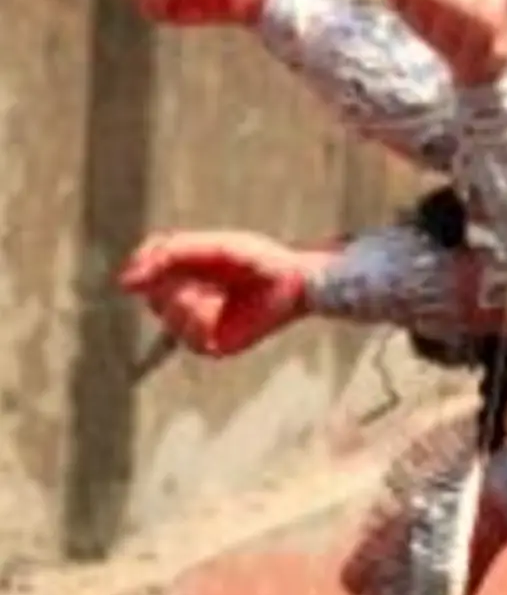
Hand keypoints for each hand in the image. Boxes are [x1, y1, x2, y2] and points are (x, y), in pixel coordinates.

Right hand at [120, 230, 320, 355]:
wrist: (295, 281)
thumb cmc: (259, 259)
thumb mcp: (215, 248)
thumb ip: (172, 255)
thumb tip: (123, 281)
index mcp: (184, 272)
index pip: (145, 269)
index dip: (142, 266)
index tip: (141, 268)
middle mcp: (186, 299)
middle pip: (154, 296)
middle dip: (173, 284)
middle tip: (199, 277)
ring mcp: (196, 325)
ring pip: (169, 317)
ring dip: (188, 301)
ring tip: (215, 294)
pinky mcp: (209, 346)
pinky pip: (189, 337)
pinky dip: (200, 319)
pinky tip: (216, 309)